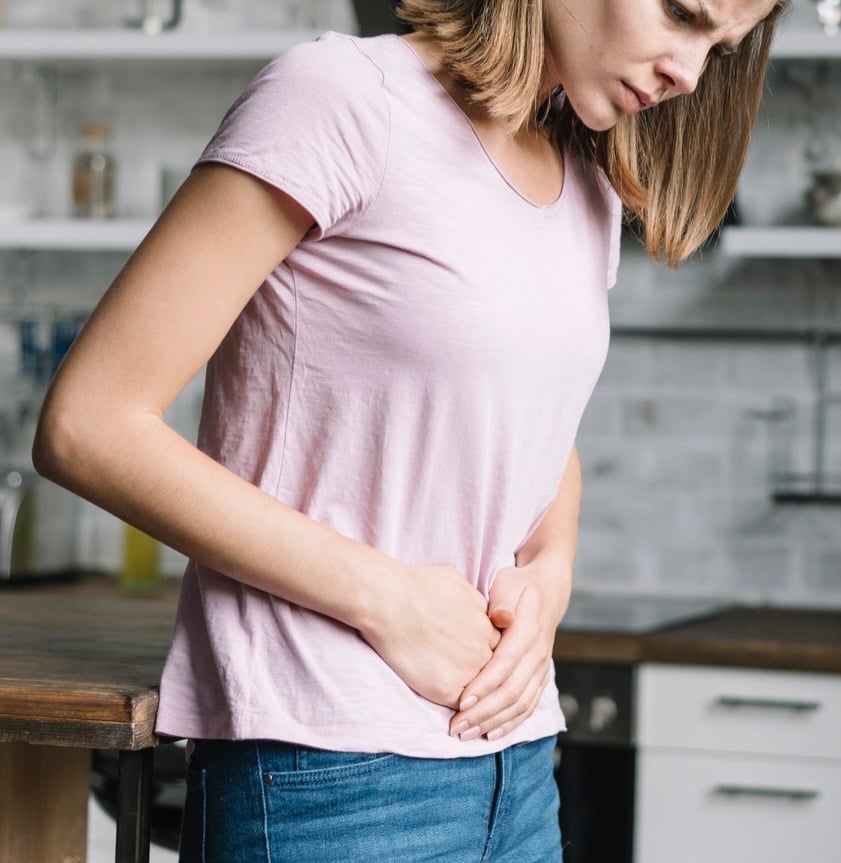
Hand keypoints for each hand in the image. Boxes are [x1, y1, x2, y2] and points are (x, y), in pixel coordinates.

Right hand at [360, 565, 500, 708]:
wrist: (390, 601)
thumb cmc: (417, 586)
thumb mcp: (457, 582)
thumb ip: (475, 602)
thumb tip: (479, 610)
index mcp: (486, 624)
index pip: (498, 648)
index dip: (484, 653)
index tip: (470, 658)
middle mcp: (483, 648)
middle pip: (492, 672)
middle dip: (483, 677)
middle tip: (468, 684)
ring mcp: (468, 670)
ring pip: (479, 691)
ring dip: (473, 697)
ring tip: (464, 705)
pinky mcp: (448, 688)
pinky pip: (461, 705)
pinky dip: (458, 709)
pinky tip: (450, 709)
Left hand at [447, 563, 569, 741]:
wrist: (546, 592)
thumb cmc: (517, 586)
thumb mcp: (508, 583)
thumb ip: (502, 600)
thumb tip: (500, 617)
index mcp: (528, 630)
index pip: (505, 664)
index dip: (484, 685)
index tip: (461, 702)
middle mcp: (538, 653)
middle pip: (512, 691)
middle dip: (484, 713)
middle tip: (456, 726)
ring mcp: (541, 667)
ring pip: (521, 704)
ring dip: (493, 723)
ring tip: (466, 734)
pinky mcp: (540, 677)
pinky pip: (528, 706)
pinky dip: (511, 723)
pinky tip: (491, 735)